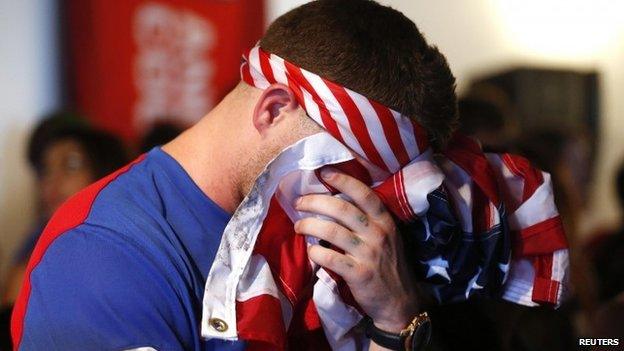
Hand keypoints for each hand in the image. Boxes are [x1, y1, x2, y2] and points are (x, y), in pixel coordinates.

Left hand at [294, 168, 419, 334]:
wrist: (400, 302)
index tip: (323, 173)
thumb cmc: (388, 265)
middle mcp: (378, 234)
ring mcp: (369, 254)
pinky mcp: (359, 274)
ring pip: (331, 231)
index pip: (364, 193)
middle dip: (315, 202)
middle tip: (299, 203)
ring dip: (309, 225)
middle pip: (341, 209)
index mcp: (385, 221)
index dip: (342, 180)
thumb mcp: (387, 237)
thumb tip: (335, 202)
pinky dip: (315, 252)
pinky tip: (310, 252)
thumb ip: (368, 221)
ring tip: (298, 226)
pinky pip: (330, 258)